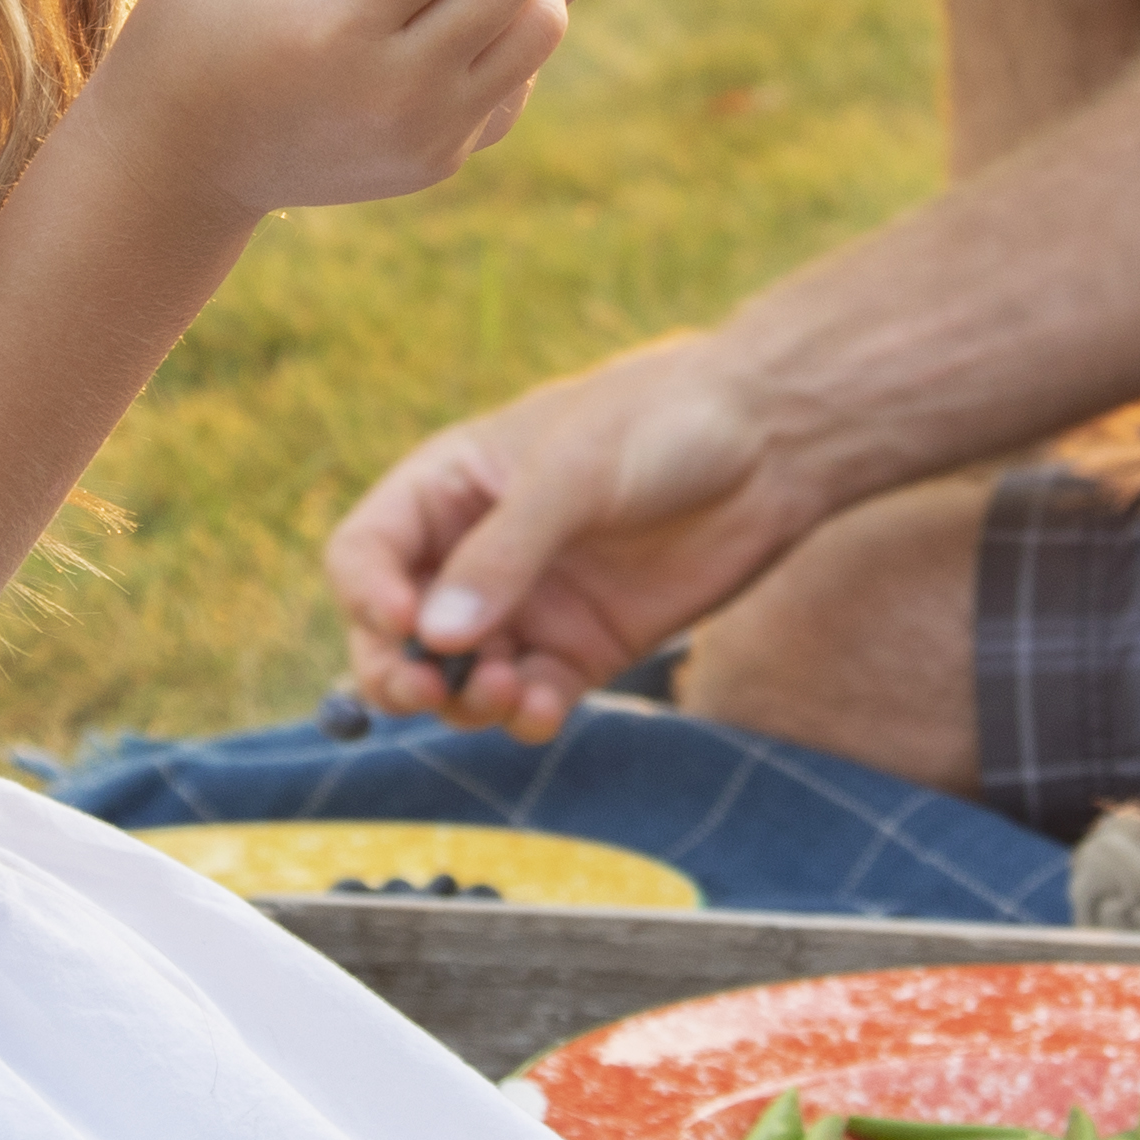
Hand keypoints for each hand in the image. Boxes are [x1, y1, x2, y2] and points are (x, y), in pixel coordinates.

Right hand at [323, 330, 814, 743]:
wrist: (772, 445)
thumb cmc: (662, 425)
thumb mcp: (573, 474)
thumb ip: (504, 554)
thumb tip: (435, 637)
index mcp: (450, 489)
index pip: (368, 554)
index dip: (369, 596)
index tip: (408, 625)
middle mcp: (476, 553)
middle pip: (397, 633)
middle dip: (400, 671)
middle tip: (426, 692)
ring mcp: (530, 605)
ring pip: (461, 678)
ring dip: (466, 699)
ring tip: (505, 691)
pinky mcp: (584, 649)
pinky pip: (532, 698)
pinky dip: (526, 714)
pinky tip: (543, 706)